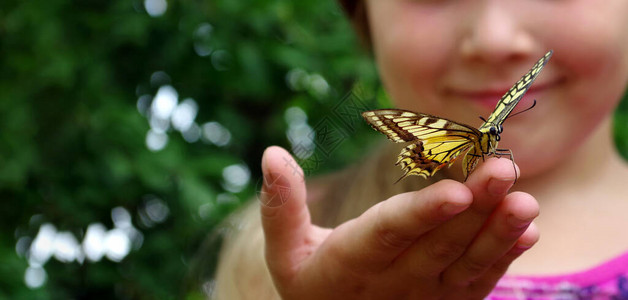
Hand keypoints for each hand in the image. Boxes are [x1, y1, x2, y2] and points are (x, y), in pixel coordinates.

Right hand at [260, 146, 538, 299]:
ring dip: (497, 233)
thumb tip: (271, 153)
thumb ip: (280, 205)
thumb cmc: (309, 282)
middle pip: (438, 244)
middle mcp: (394, 284)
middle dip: (473, 208)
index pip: (389, 234)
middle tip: (503, 168)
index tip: (456, 190)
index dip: (422, 214)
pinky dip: (504, 255)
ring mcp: (426, 296)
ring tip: (525, 201)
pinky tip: (527, 228)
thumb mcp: (284, 251)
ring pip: (466, 264)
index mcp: (350, 265)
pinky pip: (480, 281)